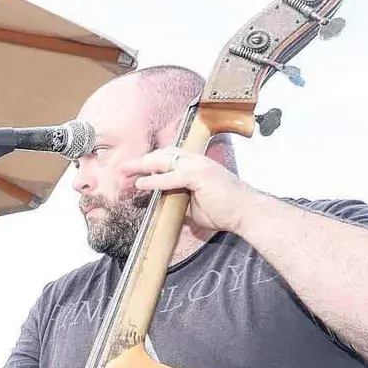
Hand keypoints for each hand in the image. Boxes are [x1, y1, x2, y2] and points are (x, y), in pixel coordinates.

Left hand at [122, 146, 258, 234]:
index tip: (133, 169)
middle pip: (162, 155)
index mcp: (196, 164)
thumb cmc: (224, 210)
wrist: (245, 212)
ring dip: (142, 166)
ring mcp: (199, 166)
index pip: (168, 157)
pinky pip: (172, 176)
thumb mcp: (194, 204)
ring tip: (125, 172)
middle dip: (141, 161)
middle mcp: (197, 161)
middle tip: (122, 168)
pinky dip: (155, 180)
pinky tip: (142, 184)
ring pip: (164, 161)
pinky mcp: (200, 176)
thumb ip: (178, 198)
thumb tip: (162, 203)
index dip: (150, 161)